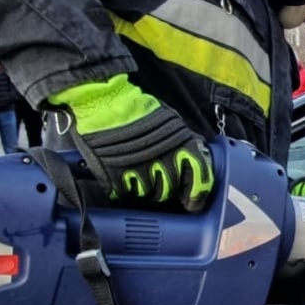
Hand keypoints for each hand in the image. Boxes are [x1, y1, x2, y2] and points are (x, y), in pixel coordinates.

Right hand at [63, 90, 213, 211]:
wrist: (105, 102)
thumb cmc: (138, 110)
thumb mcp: (171, 121)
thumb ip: (185, 143)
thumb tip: (198, 157)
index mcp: (182, 146)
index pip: (199, 177)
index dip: (197, 194)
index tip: (193, 202)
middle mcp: (163, 161)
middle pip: (169, 190)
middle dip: (164, 187)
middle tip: (156, 177)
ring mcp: (139, 171)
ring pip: (147, 194)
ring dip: (144, 187)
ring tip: (136, 171)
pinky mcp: (116, 178)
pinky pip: (125, 192)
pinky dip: (125, 186)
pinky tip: (123, 173)